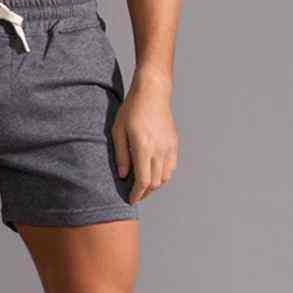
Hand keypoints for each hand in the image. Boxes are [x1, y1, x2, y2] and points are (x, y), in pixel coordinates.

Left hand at [112, 70, 177, 203]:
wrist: (152, 92)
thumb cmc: (132, 109)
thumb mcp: (118, 132)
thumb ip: (121, 155)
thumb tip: (123, 176)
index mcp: (144, 148)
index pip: (143, 181)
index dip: (137, 194)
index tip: (131, 200)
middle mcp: (159, 150)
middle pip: (155, 183)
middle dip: (144, 193)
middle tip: (134, 195)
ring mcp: (169, 147)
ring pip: (165, 177)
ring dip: (154, 185)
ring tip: (143, 186)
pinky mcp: (174, 143)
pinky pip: (171, 167)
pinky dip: (163, 175)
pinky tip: (153, 173)